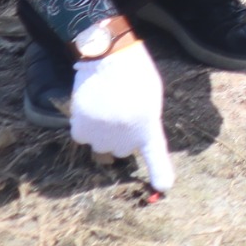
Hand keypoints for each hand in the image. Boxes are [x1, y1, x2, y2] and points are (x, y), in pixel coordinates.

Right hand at [71, 38, 173, 190]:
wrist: (108, 58)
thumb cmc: (134, 73)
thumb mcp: (150, 97)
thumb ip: (143, 121)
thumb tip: (130, 138)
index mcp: (148, 126)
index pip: (155, 154)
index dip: (160, 171)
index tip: (164, 187)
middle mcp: (125, 138)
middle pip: (120, 150)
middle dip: (120, 136)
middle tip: (120, 110)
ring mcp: (102, 138)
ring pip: (100, 143)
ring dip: (101, 130)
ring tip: (104, 103)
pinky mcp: (81, 132)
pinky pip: (83, 136)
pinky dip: (84, 125)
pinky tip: (90, 106)